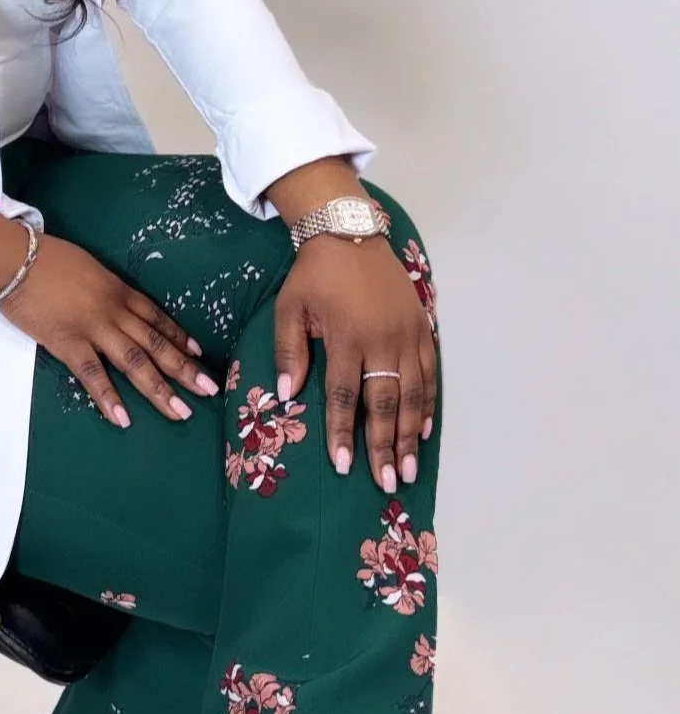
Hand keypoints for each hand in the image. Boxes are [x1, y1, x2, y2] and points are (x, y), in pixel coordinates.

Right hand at [0, 233, 221, 427]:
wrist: (17, 259)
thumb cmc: (48, 259)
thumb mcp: (89, 268)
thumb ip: (105, 290)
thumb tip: (115, 304)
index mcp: (119, 291)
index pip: (157, 318)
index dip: (180, 337)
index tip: (199, 354)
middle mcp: (115, 311)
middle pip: (156, 344)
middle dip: (185, 369)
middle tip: (210, 390)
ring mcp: (93, 328)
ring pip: (134, 362)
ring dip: (159, 389)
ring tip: (180, 412)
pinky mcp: (68, 343)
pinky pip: (92, 374)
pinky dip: (108, 397)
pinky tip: (123, 418)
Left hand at [273, 235, 437, 490]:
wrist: (349, 232)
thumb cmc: (314, 274)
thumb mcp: (289, 308)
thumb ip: (288, 351)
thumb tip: (285, 394)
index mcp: (346, 337)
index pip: (345, 396)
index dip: (344, 433)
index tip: (343, 466)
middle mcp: (381, 340)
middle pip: (384, 403)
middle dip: (384, 446)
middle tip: (387, 482)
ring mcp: (406, 335)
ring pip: (412, 393)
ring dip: (410, 434)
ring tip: (408, 468)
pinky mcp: (421, 327)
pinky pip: (428, 372)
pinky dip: (428, 403)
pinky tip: (425, 429)